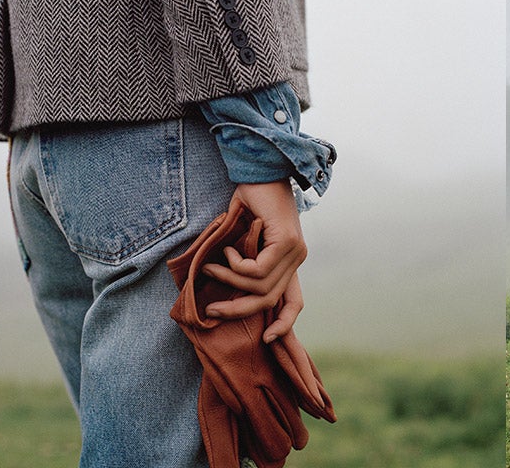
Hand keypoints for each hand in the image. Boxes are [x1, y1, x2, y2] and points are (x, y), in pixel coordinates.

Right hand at [202, 180, 306, 341]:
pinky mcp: (287, 243)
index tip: (269, 340)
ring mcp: (295, 252)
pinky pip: (256, 270)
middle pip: (271, 300)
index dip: (284, 322)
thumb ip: (240, 260)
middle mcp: (297, 259)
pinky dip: (236, 265)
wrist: (259, 169)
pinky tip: (228, 249)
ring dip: (229, 279)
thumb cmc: (250, 199)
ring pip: (259, 286)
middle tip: (212, 311)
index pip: (294, 301)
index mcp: (290, 261)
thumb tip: (218, 286)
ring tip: (212, 265)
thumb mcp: (243, 238)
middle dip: (239, 310)